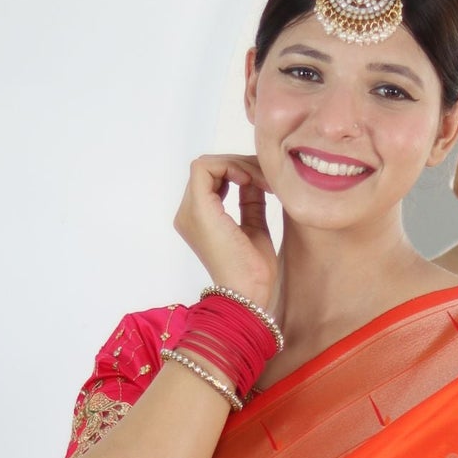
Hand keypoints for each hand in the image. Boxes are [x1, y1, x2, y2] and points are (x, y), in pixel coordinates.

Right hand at [174, 155, 277, 307]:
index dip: (240, 171)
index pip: (213, 178)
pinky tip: (250, 180)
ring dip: (239, 165)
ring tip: (265, 181)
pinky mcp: (197, 209)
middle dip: (242, 165)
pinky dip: (230, 166)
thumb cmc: (254, 271)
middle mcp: (188, 214)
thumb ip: (250, 200)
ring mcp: (189, 211)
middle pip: (210, 169)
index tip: (267, 183)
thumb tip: (253, 174)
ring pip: (207, 164)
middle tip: (270, 179)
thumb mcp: (254, 225)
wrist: (249, 293)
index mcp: (200, 219)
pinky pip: (204, 168)